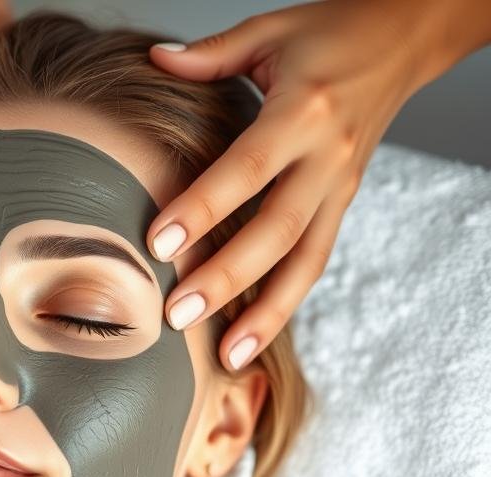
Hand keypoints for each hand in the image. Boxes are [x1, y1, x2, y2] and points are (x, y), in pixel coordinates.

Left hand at [146, 0, 485, 371]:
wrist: (408, 38)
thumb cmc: (333, 31)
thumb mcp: (272, 30)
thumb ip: (212, 53)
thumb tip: (155, 59)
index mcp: (303, 111)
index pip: (248, 168)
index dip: (204, 207)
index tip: (159, 244)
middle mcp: (327, 157)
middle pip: (277, 231)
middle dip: (227, 278)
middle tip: (177, 316)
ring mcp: (340, 186)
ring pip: (306, 261)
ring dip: (266, 313)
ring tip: (226, 357)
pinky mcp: (343, 204)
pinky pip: (315, 261)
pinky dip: (286, 301)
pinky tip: (253, 334)